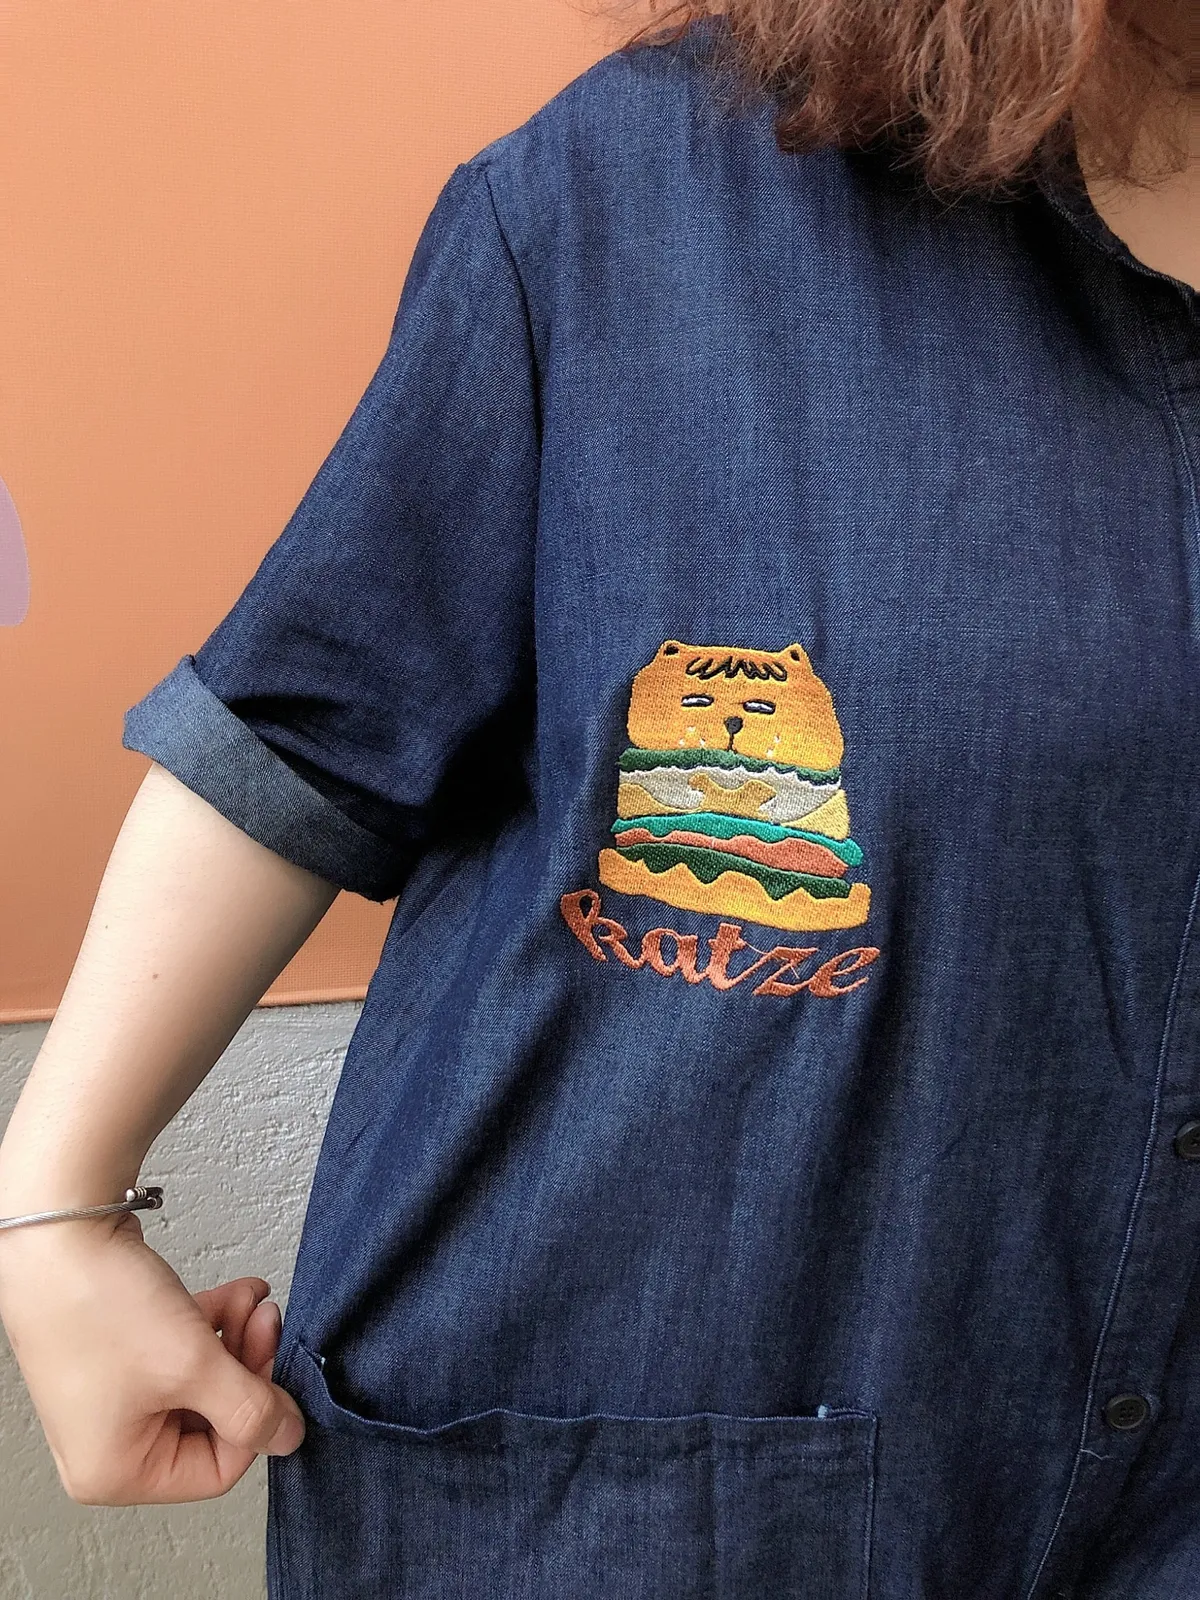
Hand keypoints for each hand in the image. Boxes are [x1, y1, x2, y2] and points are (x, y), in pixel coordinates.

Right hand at [0, 1212, 304, 1503]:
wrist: (58, 1232)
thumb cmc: (98, 1305)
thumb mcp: (192, 1366)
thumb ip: (250, 1409)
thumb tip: (287, 1437)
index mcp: (115, 1470)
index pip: (216, 1469)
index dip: (255, 1419)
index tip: (274, 1371)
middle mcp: (108, 1441)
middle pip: (211, 1420)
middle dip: (246, 1365)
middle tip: (268, 1324)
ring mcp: (112, 1395)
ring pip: (201, 1379)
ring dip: (235, 1336)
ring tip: (252, 1301)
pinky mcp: (119, 1353)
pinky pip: (181, 1351)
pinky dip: (212, 1322)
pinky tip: (237, 1293)